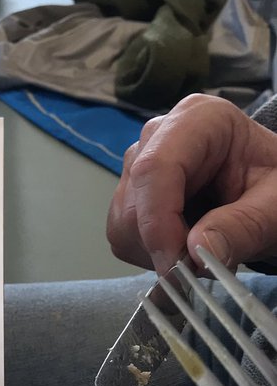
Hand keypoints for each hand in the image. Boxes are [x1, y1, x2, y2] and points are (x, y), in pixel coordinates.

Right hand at [107, 94, 276, 274]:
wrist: (270, 192)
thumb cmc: (275, 185)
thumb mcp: (276, 205)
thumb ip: (243, 226)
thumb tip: (197, 252)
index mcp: (199, 121)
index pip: (155, 167)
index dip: (159, 220)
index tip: (178, 263)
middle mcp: (159, 138)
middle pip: (134, 200)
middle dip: (163, 243)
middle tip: (205, 263)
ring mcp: (139, 166)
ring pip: (123, 223)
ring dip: (159, 252)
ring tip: (204, 249)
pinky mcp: (131, 196)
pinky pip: (123, 236)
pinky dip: (152, 254)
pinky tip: (186, 245)